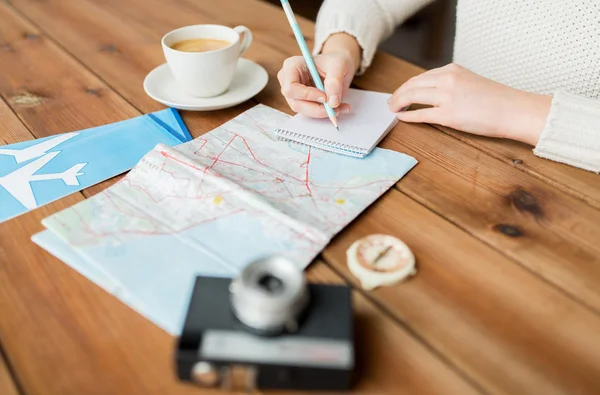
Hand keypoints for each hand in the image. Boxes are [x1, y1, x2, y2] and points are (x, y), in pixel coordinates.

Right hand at [277, 33, 361, 117]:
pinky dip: (325, 112)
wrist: (337, 67)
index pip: (291, 87)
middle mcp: (288, 80)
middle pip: (296, 103)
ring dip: (322, 112)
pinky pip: (310, 112)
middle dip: (316, 108)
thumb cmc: (334, 61)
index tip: (325, 97)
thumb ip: (335, 82)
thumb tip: (332, 102)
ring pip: (303, 110)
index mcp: (292, 66)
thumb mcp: (339, 65)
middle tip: (335, 107)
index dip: (307, 95)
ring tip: (340, 107)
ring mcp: (293, 93)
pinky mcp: (301, 102)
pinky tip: (337, 108)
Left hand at [388, 63, 551, 145]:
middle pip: (412, 85)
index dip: (407, 85)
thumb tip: (433, 94)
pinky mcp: (448, 115)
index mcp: (452, 70)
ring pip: (412, 96)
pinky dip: (408, 115)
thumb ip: (452, 84)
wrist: (513, 109)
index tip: (400, 91)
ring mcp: (447, 97)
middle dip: (398, 94)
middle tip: (391, 102)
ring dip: (398, 103)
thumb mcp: (470, 81)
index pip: (421, 76)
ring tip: (393, 109)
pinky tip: (401, 117)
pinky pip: (420, 114)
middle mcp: (447, 79)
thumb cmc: (496, 99)